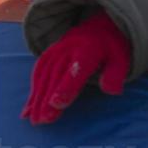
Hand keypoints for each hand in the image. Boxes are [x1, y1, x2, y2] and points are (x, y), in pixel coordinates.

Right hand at [20, 9, 130, 124]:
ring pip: (44, 76)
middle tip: (43, 119)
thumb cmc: (110, 49)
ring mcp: (55, 51)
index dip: (66, 86)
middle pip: (56, 75)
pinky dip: (32, 93)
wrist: (97, 27)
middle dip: (47, 98)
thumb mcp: (120, 58)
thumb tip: (111, 91)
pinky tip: (27, 110)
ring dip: (37, 98)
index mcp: (89, 49)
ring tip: (35, 120)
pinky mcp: (47, 56)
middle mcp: (68, 49)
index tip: (57, 104)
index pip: (77, 68)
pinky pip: (37, 74)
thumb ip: (115, 75)